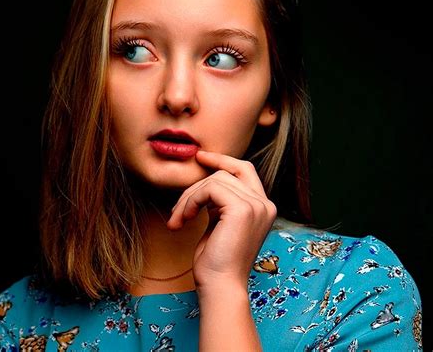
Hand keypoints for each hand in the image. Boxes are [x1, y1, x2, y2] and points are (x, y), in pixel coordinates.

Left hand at [166, 150, 276, 291]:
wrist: (220, 286)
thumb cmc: (216, 261)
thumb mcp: (220, 224)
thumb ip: (220, 203)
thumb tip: (206, 184)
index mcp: (262, 207)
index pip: (244, 170)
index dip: (222, 159)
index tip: (201, 157)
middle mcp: (264, 204)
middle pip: (227, 172)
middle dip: (199, 181)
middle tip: (179, 202)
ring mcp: (256, 205)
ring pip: (215, 180)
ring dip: (189, 197)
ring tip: (178, 218)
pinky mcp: (242, 209)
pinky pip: (209, 188)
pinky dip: (191, 201)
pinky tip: (183, 219)